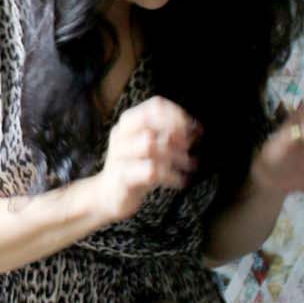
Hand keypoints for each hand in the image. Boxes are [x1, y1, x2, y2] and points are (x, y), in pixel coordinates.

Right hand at [93, 97, 198, 224]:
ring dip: (176, 155)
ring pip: (150, 145)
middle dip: (175, 132)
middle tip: (189, 146)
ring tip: (188, 164)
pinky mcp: (123, 178)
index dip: (177, 114)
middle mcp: (121, 136)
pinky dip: (172, 176)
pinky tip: (180, 181)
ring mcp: (120, 156)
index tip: (192, 128)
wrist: (108, 196)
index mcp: (127, 123)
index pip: (155, 106)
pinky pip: (151, 171)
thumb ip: (169, 135)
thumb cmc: (134, 168)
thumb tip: (195, 129)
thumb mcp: (149, 146)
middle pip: (150, 122)